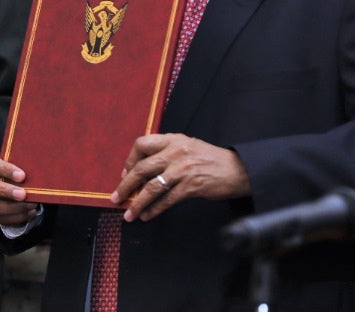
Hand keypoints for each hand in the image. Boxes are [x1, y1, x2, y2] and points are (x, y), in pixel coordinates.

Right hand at [0, 155, 38, 226]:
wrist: (22, 189)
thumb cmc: (22, 174)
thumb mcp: (24, 165)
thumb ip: (27, 164)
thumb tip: (39, 166)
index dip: (4, 169)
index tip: (22, 176)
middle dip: (5, 190)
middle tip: (23, 194)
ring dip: (14, 207)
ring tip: (31, 205)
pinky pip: (1, 218)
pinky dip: (18, 217)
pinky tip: (31, 212)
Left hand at [111, 133, 250, 221]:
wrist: (238, 169)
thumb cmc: (211, 159)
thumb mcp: (187, 146)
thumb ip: (167, 152)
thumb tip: (143, 169)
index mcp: (173, 139)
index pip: (142, 144)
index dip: (130, 159)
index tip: (124, 173)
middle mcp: (175, 152)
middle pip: (142, 168)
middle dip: (126, 185)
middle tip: (117, 197)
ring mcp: (183, 169)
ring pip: (151, 187)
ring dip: (137, 203)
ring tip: (129, 214)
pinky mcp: (191, 186)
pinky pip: (167, 200)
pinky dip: (154, 209)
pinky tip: (147, 215)